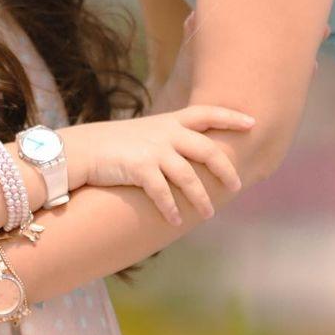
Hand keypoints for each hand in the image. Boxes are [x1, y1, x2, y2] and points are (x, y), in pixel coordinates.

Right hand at [85, 105, 250, 224]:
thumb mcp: (145, 133)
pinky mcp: (139, 168)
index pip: (206, 113)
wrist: (81, 149)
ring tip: (208, 214)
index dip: (231, 116)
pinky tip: (177, 221)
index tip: (253, 122)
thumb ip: (169, 138)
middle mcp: (165, 133)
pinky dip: (172, 209)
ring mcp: (153, 150)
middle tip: (237, 186)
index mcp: (169, 121)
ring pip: (189, 177)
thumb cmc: (114, 144)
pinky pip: (163, 193)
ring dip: (201, 199)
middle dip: (225, 169)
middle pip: (207, 149)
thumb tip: (192, 153)